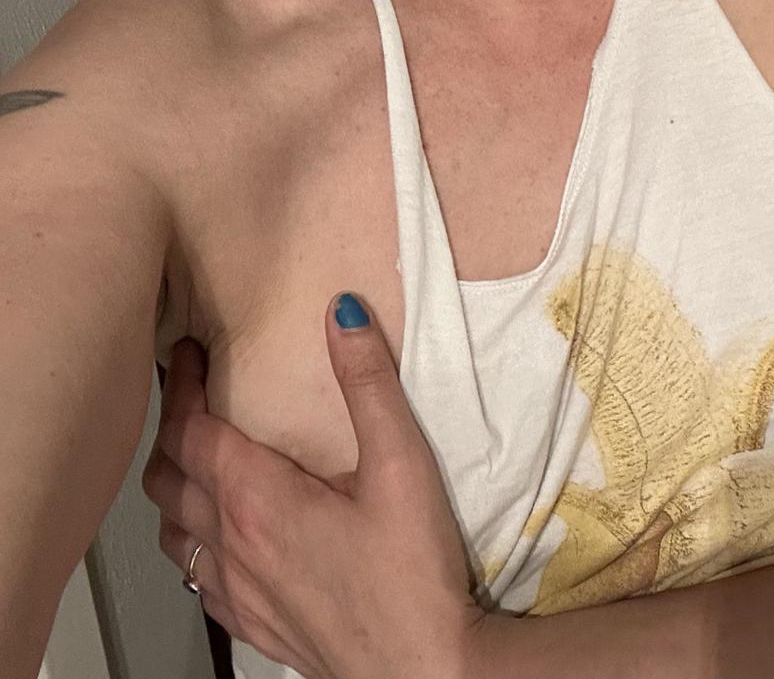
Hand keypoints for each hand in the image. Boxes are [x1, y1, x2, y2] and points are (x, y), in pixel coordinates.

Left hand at [142, 295, 491, 678]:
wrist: (424, 672)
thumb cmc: (413, 573)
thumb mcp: (401, 463)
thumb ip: (368, 383)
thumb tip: (340, 313)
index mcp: (256, 500)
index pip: (190, 431)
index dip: (181, 384)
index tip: (185, 349)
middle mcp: (231, 547)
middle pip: (167, 477)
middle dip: (171, 428)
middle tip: (191, 392)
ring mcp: (236, 593)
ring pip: (173, 530)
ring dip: (176, 484)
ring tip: (200, 453)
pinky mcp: (253, 625)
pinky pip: (195, 576)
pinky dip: (192, 539)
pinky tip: (222, 533)